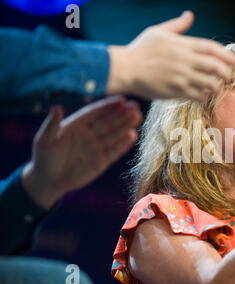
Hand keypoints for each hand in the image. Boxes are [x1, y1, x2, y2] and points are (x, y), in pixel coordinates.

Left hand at [21, 96, 141, 209]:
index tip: (121, 99)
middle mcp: (90, 133)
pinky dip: (123, 144)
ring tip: (138, 117)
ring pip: (114, 134)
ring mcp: (97, 147)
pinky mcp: (102, 161)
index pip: (95, 113)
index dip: (108, 106)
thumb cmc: (44, 158)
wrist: (48, 181)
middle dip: (122, 114)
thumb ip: (51, 124)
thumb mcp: (44, 140)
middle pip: (109, 121)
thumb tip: (56, 107)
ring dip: (126, 126)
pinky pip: (115, 151)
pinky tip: (132, 136)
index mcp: (77, 125)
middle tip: (135, 106)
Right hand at [107, 11, 234, 101]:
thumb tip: (189, 15)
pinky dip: (203, 97)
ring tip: (216, 88)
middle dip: (226, 73)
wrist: (125, 68)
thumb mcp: (158, 31)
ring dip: (216, 86)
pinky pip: (197, 95)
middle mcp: (185, 60)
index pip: (212, 48)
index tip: (234, 61)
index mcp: (183, 44)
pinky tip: (202, 96)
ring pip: (209, 83)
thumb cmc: (140, 49)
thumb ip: (177, 25)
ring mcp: (181, 76)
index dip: (227, 55)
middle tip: (229, 77)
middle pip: (215, 66)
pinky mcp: (176, 90)